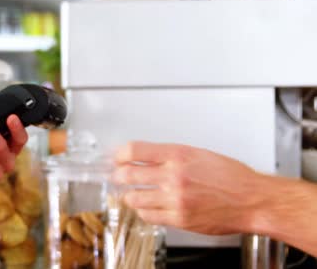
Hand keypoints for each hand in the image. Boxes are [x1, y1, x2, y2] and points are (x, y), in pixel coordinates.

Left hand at [113, 141, 266, 234]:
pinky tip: (146, 207)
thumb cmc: (231, 177)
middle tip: (116, 176)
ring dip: (128, 195)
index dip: (119, 154)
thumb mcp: (198, 154)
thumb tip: (144, 156)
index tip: (115, 157)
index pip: (134, 150)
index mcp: (178, 155)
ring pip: (134, 198)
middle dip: (117, 175)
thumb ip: (170, 156)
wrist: (252, 200)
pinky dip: (143, 211)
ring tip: (130, 193)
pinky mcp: (178, 218)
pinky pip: (148, 215)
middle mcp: (174, 176)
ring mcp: (174, 199)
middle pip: (128, 174)